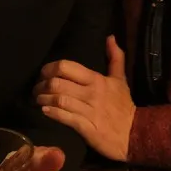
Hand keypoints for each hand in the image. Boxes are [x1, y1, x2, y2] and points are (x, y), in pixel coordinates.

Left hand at [34, 37, 135, 161]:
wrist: (135, 133)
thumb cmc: (124, 106)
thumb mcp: (120, 80)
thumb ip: (115, 58)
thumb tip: (110, 37)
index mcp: (96, 79)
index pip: (66, 67)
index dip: (49, 68)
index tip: (43, 74)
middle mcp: (91, 93)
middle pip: (57, 83)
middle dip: (41, 85)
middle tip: (36, 89)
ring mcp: (88, 111)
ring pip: (58, 100)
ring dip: (43, 99)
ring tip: (37, 100)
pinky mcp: (86, 128)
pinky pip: (64, 117)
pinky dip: (51, 113)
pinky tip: (45, 111)